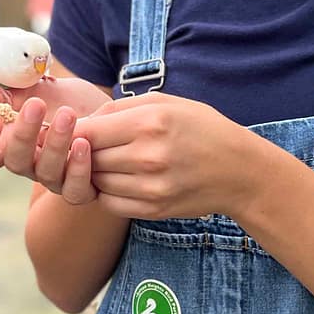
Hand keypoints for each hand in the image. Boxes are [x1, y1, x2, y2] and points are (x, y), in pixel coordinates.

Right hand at [0, 79, 110, 204]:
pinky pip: (75, 190)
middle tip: (36, 104)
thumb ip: (7, 95)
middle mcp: (30, 166)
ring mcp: (55, 179)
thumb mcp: (36, 88)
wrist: (104, 110)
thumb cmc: (65, 100)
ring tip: (68, 115)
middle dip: (23, 133)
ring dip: (56, 144)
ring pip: (46, 173)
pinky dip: (79, 169)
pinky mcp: (82, 187)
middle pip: (15, 162)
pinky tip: (84, 143)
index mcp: (11, 145)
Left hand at [76, 93, 260, 219]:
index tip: (77, 129)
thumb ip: (120, 108)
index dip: (74, 131)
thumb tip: (81, 121)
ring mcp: (151, 187)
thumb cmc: (201, 129)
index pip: (87, 132)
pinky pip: (110, 203)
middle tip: (96, 144)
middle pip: (88, 157)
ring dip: (97, 172)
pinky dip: (108, 192)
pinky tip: (122, 179)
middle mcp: (148, 156)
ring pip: (97, 181)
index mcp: (149, 123)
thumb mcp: (165, 103)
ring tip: (115, 160)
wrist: (239, 171)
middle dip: (85, 151)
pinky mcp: (153, 210)